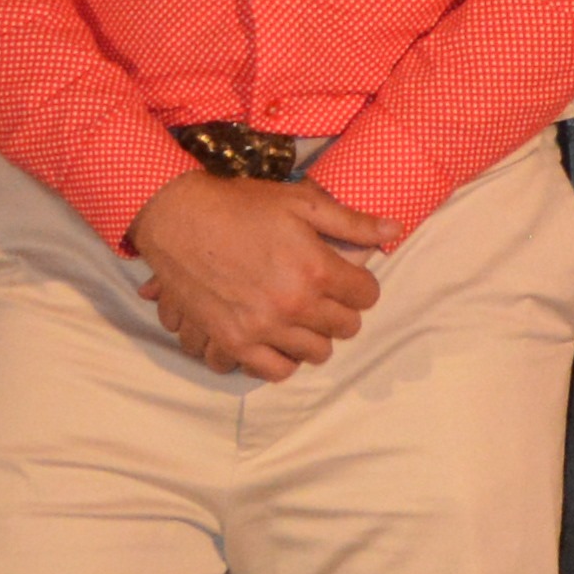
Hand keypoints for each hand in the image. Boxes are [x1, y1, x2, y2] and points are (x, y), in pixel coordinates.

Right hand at [129, 172, 403, 379]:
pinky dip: (283, 360)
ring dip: (317, 336)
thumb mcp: (300, 202)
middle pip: (345, 327)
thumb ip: (351, 222)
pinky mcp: (234, 342)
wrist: (179, 218)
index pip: (366, 295)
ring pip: (316, 353)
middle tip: (327, 298)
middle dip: (342, 311)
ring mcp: (263, 327)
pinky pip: (275, 371)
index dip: (362, 286)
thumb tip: (394, 230)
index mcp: (316, 268)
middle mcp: (294, 304)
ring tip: (304, 319)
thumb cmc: (241, 205)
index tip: (349, 281)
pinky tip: (280, 340)